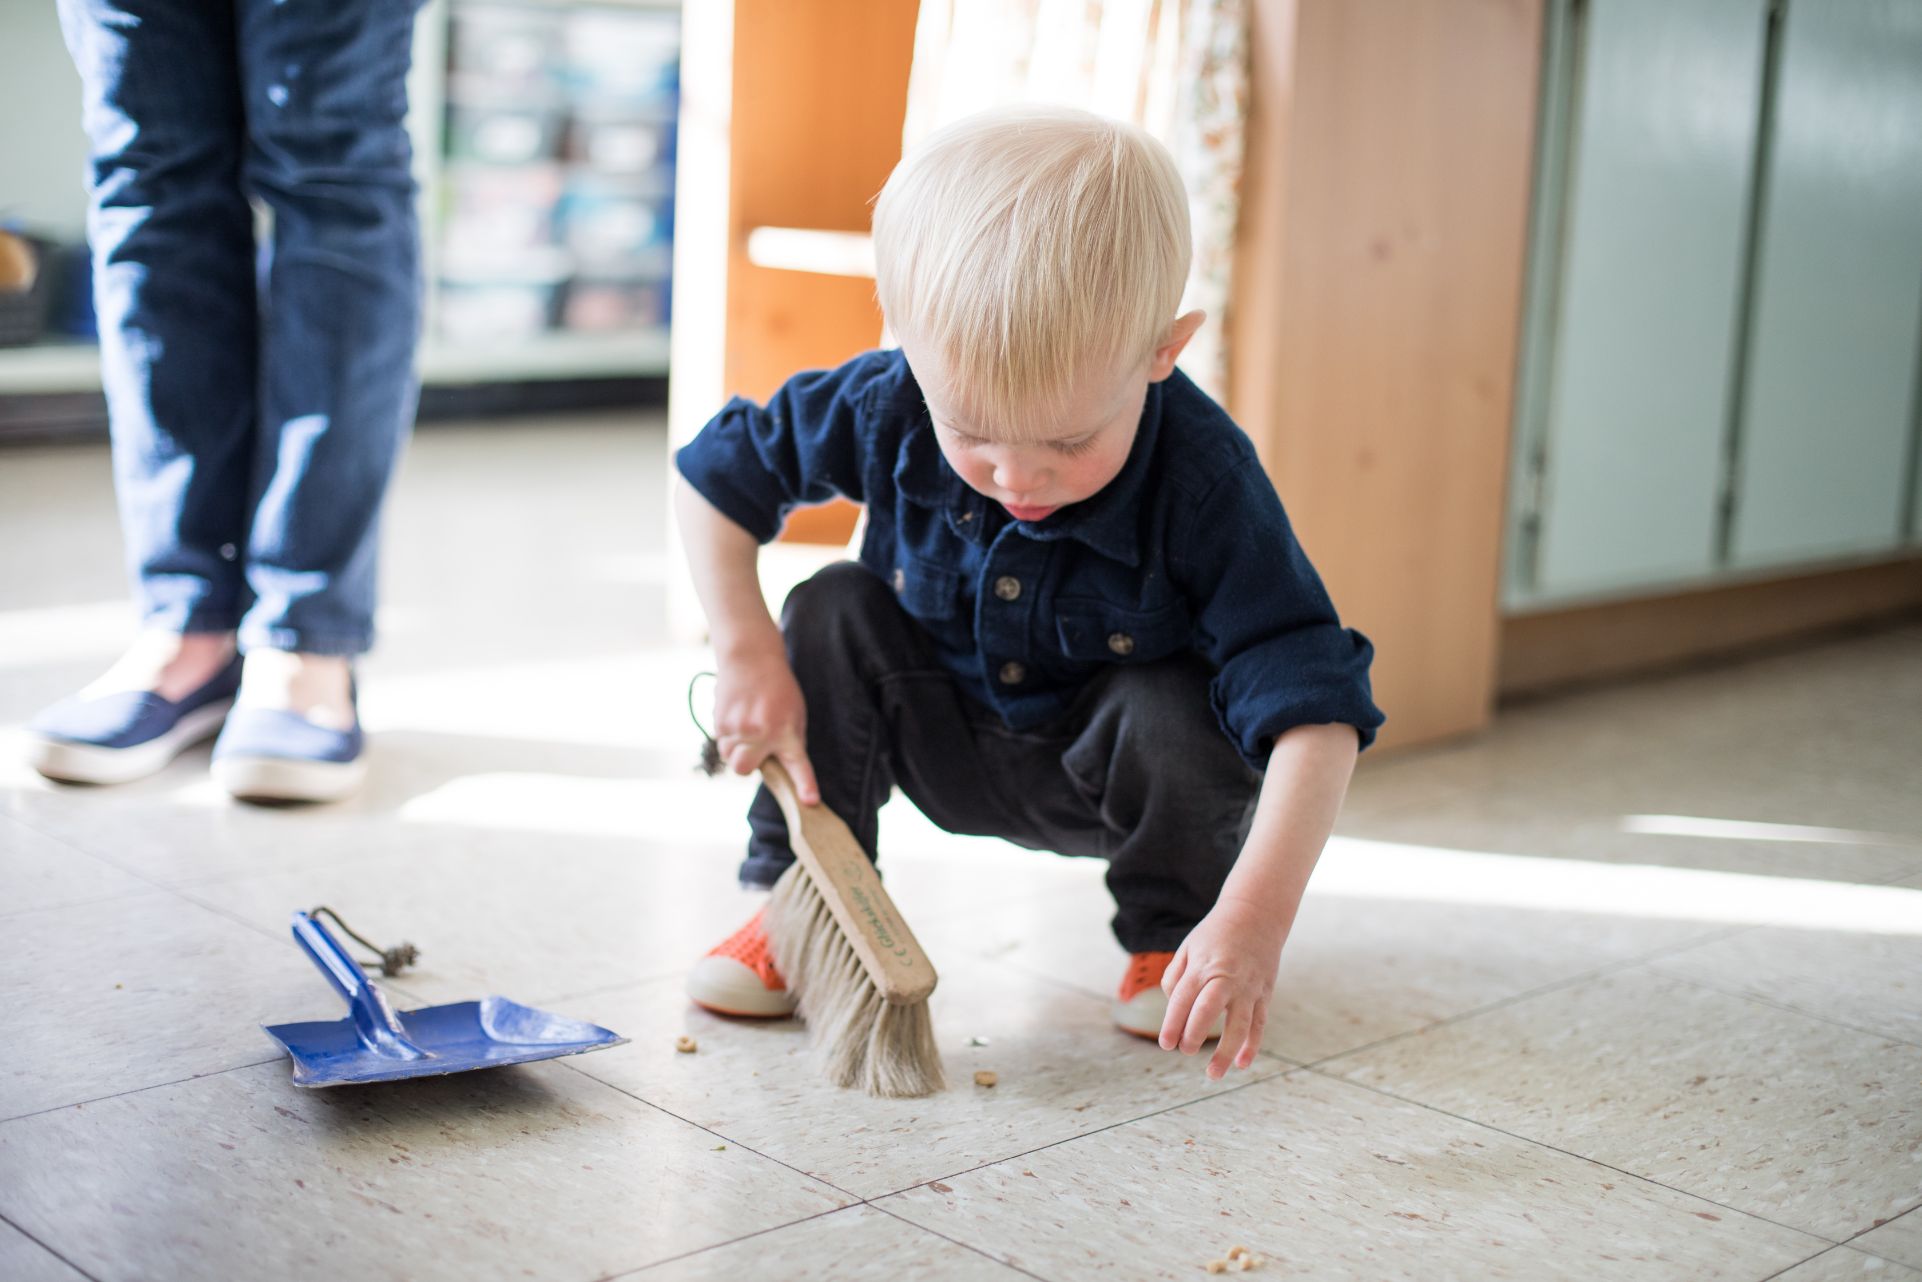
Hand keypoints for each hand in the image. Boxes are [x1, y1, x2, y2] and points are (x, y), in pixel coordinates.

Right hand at [712, 643, 820, 804]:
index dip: (805, 784)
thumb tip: (777, 767)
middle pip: (744, 770)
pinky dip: (729, 737)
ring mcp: (738, 727)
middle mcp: (762, 732)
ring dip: (738, 749)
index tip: (810, 801)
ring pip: (731, 758)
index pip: (797, 763)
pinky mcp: (720, 722)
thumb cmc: (778, 688)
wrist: (750, 657)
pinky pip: (722, 744)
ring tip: (746, 725)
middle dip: (749, 763)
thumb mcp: (795, 713)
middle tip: (756, 745)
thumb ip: (789, 741)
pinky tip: (737, 716)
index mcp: (786, 730)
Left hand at [1158, 898, 1286, 1078]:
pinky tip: (1242, 1064)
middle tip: (1183, 1051)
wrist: (1257, 913)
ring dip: (1226, 1051)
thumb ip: (1176, 977)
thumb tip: (1173, 1008)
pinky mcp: (1265, 992)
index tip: (1165, 1044)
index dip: (1172, 1024)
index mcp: (1203, 966)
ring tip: (1213, 1074)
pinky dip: (1252, 1045)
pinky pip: (1259, 1023)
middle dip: (1194, 1035)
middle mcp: (1227, 977)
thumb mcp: (1188, 947)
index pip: (1183, 999)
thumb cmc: (1216, 933)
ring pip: (1239, 1024)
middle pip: (1208, 1011)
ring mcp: (1249, 986)